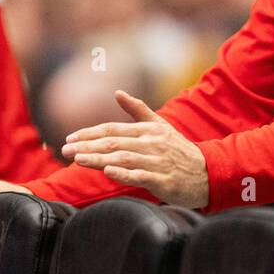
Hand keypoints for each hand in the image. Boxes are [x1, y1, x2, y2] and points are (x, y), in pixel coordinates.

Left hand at [62, 90, 208, 208]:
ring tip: (78, 160)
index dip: (89, 133)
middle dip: (87, 146)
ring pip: (123, 158)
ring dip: (99, 159)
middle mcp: (151, 143)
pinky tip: (108, 172)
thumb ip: (137, 110)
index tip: (70, 139)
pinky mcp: (164, 180)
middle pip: (114, 143)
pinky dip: (124, 173)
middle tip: (65, 150)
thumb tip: (117, 93)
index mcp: (148, 129)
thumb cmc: (178, 150)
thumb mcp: (160, 125)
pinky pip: (141, 176)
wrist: (208, 172)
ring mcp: (158, 162)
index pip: (112, 129)